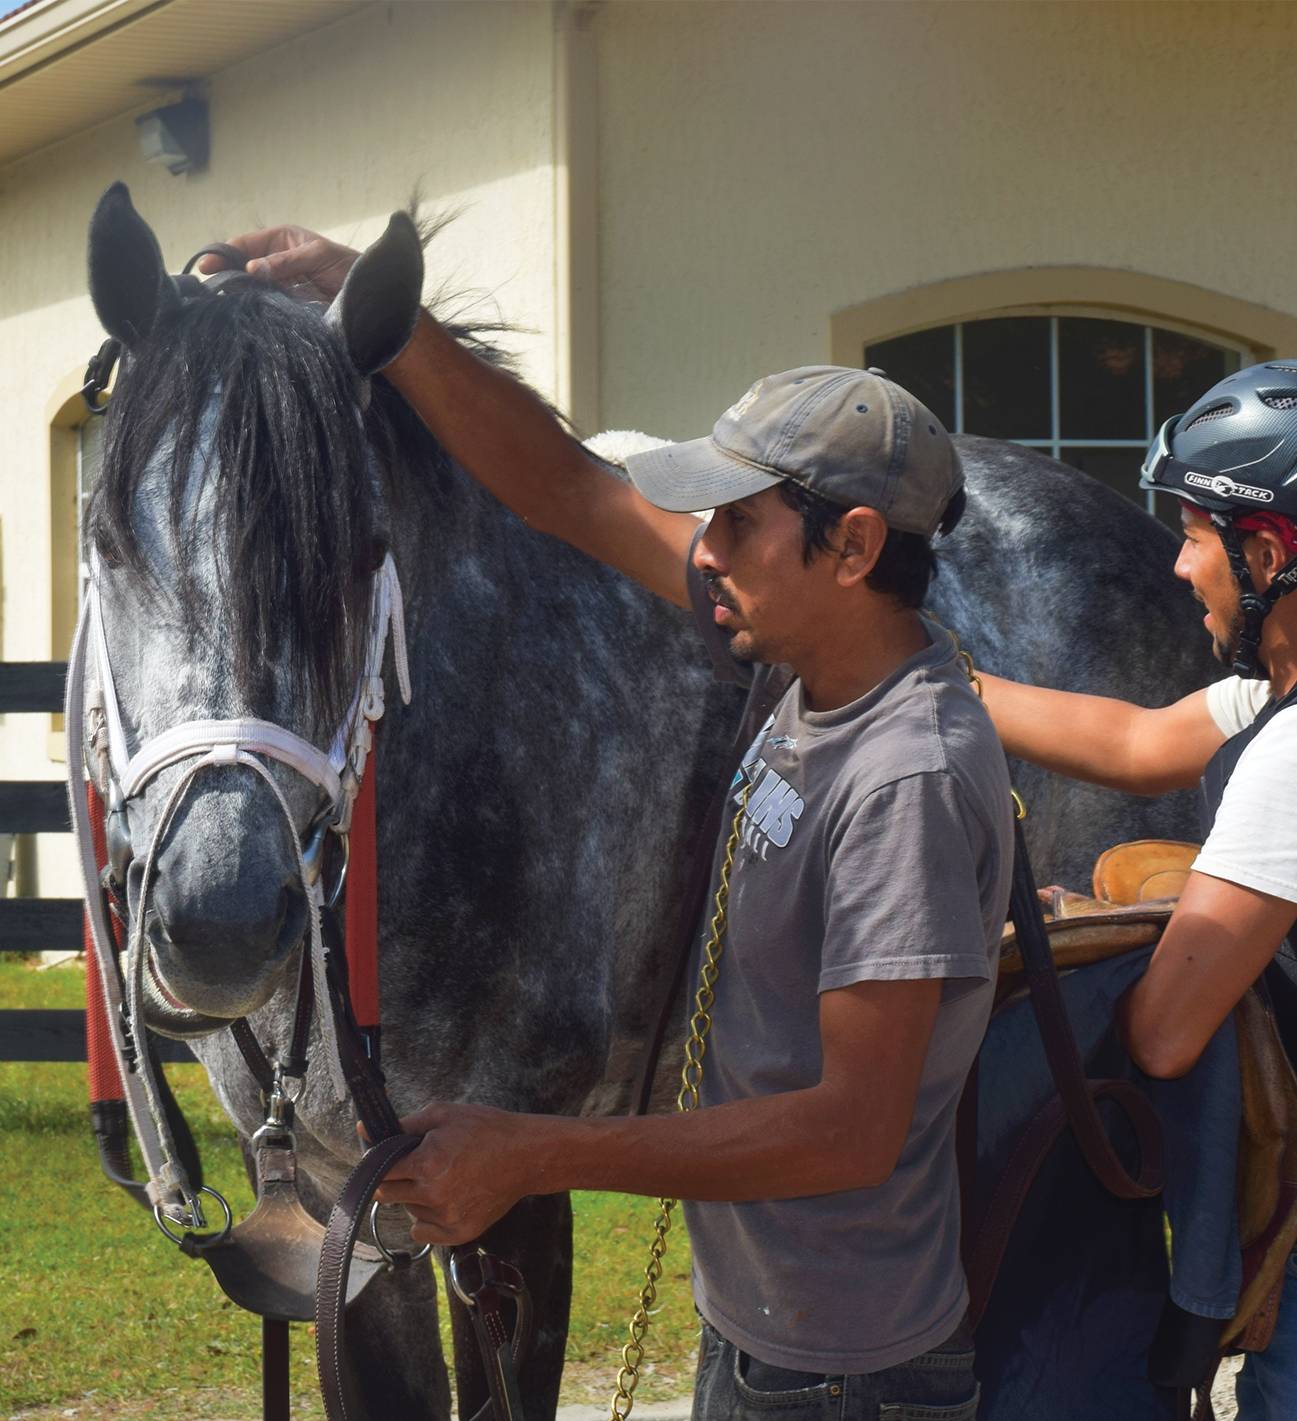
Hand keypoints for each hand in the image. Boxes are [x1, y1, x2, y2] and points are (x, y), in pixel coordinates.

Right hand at [195, 225, 358, 301]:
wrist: (373, 296)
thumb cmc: (349, 267)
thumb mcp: (318, 256)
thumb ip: (286, 262)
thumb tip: (253, 269)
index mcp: (281, 240)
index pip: (245, 244)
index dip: (224, 252)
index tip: (207, 264)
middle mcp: (277, 262)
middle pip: (243, 267)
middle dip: (225, 274)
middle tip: (209, 285)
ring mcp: (281, 285)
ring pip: (251, 288)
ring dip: (237, 293)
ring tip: (220, 301)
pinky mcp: (288, 307)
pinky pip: (266, 306)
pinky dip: (255, 309)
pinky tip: (243, 312)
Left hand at [372, 1101, 540, 1245]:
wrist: (526, 1155)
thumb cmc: (486, 1129)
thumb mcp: (444, 1114)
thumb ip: (404, 1124)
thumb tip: (365, 1129)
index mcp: (427, 1164)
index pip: (380, 1172)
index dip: (381, 1162)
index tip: (391, 1157)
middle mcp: (433, 1195)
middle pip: (388, 1194)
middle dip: (397, 1179)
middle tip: (420, 1165)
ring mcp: (447, 1217)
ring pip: (408, 1210)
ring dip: (415, 1197)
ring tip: (443, 1178)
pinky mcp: (460, 1233)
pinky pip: (422, 1232)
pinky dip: (427, 1218)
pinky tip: (445, 1199)